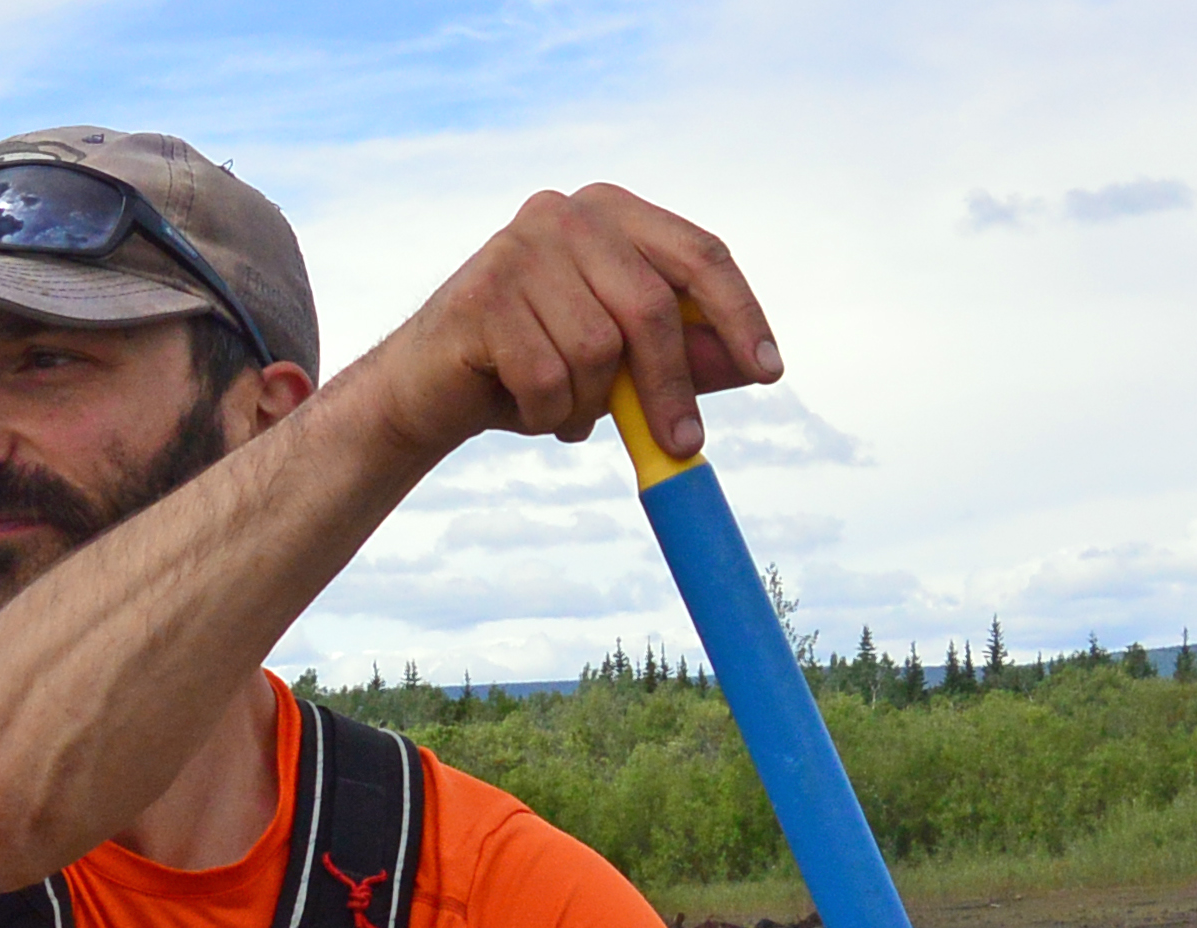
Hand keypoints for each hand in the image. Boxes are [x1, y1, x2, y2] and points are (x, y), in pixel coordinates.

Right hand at [360, 185, 780, 463]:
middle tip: (683, 446)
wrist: (428, 389)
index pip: (699, 254)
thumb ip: (683, 355)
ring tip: (565, 409)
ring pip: (598, 349)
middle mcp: (568, 212)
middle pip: (652, 307)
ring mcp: (520, 246)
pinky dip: (548, 413)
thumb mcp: (620, 362)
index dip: (739, 313)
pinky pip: (549, 377)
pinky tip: (525, 406)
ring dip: (589, 403)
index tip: (768, 370)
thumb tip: (752, 364)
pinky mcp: (483, 293)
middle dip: (671, 387)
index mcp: (612, 213)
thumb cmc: (533, 367)